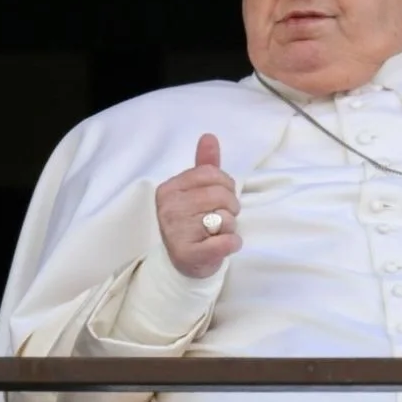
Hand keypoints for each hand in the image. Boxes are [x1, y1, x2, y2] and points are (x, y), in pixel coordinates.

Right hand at [155, 133, 242, 278]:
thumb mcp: (196, 191)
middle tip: (222, 217)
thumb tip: (209, 137)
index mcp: (169, 189)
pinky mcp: (188, 254)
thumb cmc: (194, 222)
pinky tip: (224, 245)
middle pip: (221, 195)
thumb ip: (205, 165)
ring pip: (226, 218)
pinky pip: (227, 241)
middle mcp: (168, 208)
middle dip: (231, 207)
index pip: (211, 174)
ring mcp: (176, 231)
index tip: (221, 198)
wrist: (185, 263)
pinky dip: (233, 243)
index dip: (226, 185)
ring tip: (217, 232)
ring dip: (230, 226)